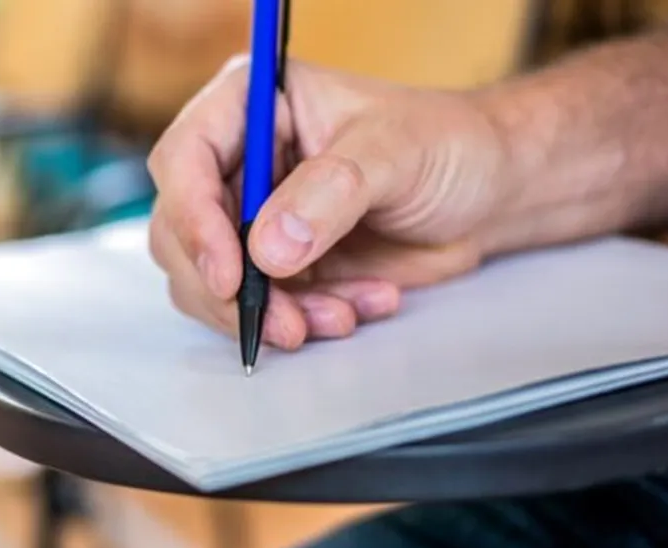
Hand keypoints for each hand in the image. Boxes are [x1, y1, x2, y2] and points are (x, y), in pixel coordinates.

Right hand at [147, 56, 509, 348]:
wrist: (487, 194)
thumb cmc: (448, 145)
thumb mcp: (398, 151)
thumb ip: (332, 191)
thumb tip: (269, 247)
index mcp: (251, 106)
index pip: (184, 159)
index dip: (193, 219)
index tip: (230, 273)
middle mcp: (236, 162)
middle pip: (180, 232)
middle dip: (227, 287)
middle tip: (280, 320)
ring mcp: (249, 218)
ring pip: (207, 282)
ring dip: (265, 313)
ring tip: (336, 316)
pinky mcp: (271, 266)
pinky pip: (252, 309)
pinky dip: (298, 322)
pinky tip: (355, 307)